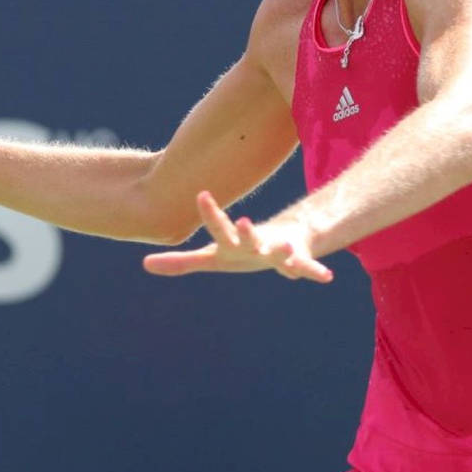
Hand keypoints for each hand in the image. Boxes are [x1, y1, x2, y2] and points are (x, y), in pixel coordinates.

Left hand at [141, 191, 333, 282]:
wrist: (284, 242)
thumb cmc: (241, 250)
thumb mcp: (213, 259)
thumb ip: (181, 262)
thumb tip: (145, 264)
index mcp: (233, 241)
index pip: (218, 227)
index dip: (211, 213)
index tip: (201, 193)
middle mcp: (255, 242)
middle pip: (249, 237)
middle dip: (246, 231)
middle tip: (243, 221)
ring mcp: (277, 250)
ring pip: (280, 250)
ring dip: (282, 250)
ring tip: (288, 249)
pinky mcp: (296, 260)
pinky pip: (306, 267)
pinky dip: (314, 271)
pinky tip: (326, 277)